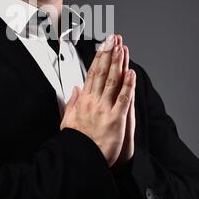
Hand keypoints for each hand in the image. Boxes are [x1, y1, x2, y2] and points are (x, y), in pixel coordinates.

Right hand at [60, 34, 135, 167]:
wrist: (80, 159)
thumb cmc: (76, 142)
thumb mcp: (67, 120)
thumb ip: (72, 103)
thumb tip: (75, 89)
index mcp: (83, 101)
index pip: (92, 73)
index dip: (99, 58)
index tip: (103, 46)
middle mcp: (93, 102)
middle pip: (102, 73)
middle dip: (108, 54)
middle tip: (113, 39)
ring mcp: (105, 110)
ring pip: (112, 82)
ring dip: (118, 63)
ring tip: (122, 48)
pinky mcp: (116, 120)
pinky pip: (123, 99)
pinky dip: (127, 85)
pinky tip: (131, 73)